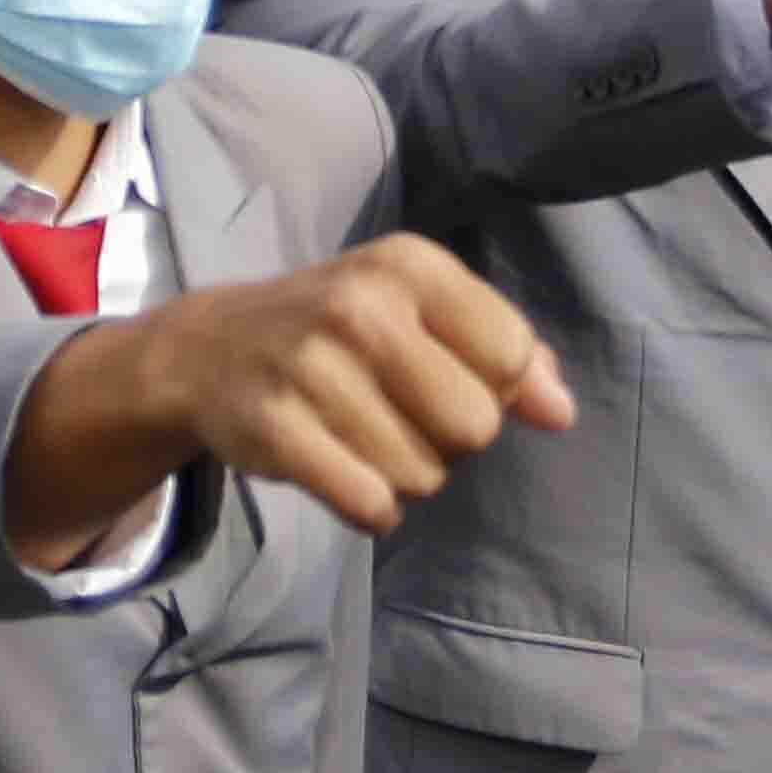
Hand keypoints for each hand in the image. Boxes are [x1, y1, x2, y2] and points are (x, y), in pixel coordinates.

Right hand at [107, 235, 571, 540]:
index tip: (449, 376)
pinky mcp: (275, 430)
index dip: (495, 387)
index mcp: (408, 265)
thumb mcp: (421, 309)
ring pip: (425, 475)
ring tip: (361, 435)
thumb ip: (506, 351)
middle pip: (476, 425)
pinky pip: (370, 505)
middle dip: (450, 439)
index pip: (511, 355)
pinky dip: (369, 507)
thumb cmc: (339, 330)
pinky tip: (343, 473)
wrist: (210, 348)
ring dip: (405, 475)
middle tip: (399, 412)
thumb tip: (561, 412)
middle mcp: (361, 307)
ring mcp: (312, 367)